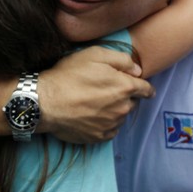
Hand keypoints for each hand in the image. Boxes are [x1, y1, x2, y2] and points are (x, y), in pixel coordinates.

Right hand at [37, 46, 154, 143]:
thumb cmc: (69, 75)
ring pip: (120, 116)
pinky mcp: (99, 137)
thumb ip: (122, 60)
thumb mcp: (95, 54)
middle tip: (104, 90)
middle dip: (124, 96)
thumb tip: (137, 70)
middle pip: (132, 102)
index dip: (144, 86)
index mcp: (125, 87)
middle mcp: (122, 108)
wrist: (45, 102)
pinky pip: (110, 130)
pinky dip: (104, 123)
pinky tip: (90, 115)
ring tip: (94, 102)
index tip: (140, 87)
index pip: (146, 89)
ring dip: (113, 110)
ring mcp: (111, 125)